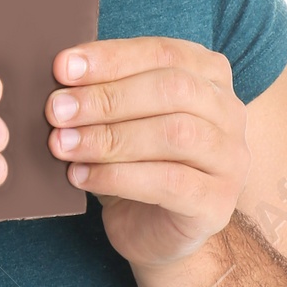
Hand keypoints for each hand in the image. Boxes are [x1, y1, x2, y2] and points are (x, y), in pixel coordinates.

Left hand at [44, 37, 249, 269]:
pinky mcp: (217, 203)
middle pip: (173, 89)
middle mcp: (229, 112)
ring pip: (176, 134)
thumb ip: (101, 92)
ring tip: (62, 145)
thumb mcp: (118, 119)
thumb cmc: (133, 164)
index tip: (62, 68)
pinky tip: (80, 176)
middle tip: (56, 111)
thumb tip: (59, 75)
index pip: (163, 53)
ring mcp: (231, 159)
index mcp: (209, 76)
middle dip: (107, 97)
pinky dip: (118, 176)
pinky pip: (169, 183)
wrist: (152, 233)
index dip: (111, 58)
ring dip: (110, 137)